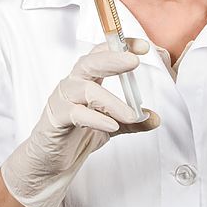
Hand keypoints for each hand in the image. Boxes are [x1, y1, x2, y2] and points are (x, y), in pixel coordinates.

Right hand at [0, 37, 159, 206]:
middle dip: (112, 59)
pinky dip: (96, 118)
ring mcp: (62, 99)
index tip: (143, 46)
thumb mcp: (110, 125)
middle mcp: (72, 84)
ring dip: (111, 101)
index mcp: (85, 79)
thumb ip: (131, 121)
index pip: (101, 54)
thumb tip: (155, 118)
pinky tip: (112, 125)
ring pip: (85, 89)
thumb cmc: (77, 134)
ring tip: (131, 114)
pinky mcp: (55, 118)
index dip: (119, 47)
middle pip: (90, 63)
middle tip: (133, 61)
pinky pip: (75, 113)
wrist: (50, 159)